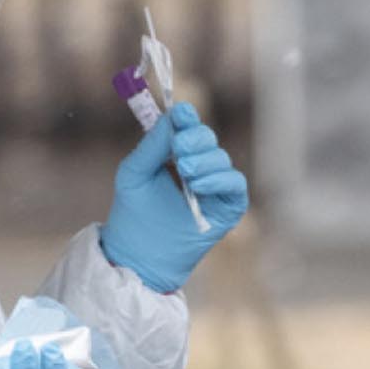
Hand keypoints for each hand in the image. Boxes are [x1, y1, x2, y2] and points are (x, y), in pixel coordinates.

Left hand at [99, 103, 248, 292]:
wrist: (139, 254)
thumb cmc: (134, 213)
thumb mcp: (134, 173)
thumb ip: (153, 144)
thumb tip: (175, 115)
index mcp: (176, 155)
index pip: (188, 128)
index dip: (186, 118)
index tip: (181, 114)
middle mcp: (199, 167)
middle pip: (208, 139)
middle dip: (195, 139)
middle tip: (179, 150)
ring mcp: (215, 187)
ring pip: (221, 159)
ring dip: (204, 161)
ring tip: (185, 172)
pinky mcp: (228, 207)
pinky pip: (235, 184)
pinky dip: (220, 179)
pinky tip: (199, 185)